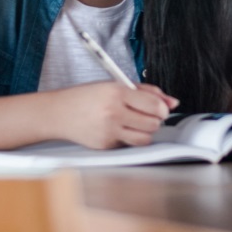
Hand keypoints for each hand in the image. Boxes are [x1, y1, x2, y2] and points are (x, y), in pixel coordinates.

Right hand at [50, 82, 178, 149]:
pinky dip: (129, 138)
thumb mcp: (114, 85)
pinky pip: (129, 145)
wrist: (59, 113)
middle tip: (146, 115)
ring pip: (145, 138)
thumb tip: (172, 102)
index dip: (162, 108)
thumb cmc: (86, 97)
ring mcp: (109, 131)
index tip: (161, 108)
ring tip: (135, 123)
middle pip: (153, 123)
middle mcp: (113, 112)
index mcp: (116, 92)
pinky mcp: (106, 146)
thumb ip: (145, 92)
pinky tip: (118, 129)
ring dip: (145, 131)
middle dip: (154, 120)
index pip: (154, 105)